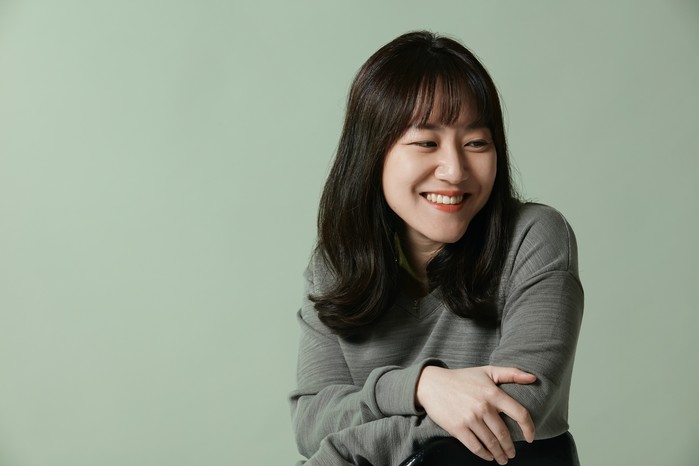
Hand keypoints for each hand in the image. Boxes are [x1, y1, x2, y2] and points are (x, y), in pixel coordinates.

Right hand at [415, 365, 535, 464]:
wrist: (431, 384)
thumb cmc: (462, 377)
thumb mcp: (487, 370)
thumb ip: (511, 373)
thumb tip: (533, 378)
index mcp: (493, 393)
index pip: (520, 413)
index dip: (529, 428)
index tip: (530, 437)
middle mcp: (483, 407)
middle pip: (504, 434)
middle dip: (511, 448)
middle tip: (512, 453)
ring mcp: (470, 418)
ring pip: (491, 443)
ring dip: (499, 454)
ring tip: (503, 459)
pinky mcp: (457, 428)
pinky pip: (475, 446)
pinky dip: (484, 455)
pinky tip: (488, 456)